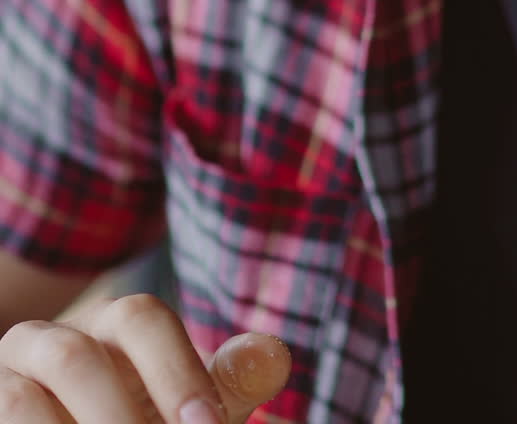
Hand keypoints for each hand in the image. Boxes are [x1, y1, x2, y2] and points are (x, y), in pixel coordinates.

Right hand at [0, 294, 290, 422]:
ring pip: (23, 401)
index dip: (174, 370)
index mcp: (109, 327)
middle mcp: (48, 342)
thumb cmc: (130, 417)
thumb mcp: (178, 405)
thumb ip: (224, 384)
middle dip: (118, 414)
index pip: (140, 319)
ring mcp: (6, 382)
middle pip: (77, 356)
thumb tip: (275, 355)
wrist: (62, 423)